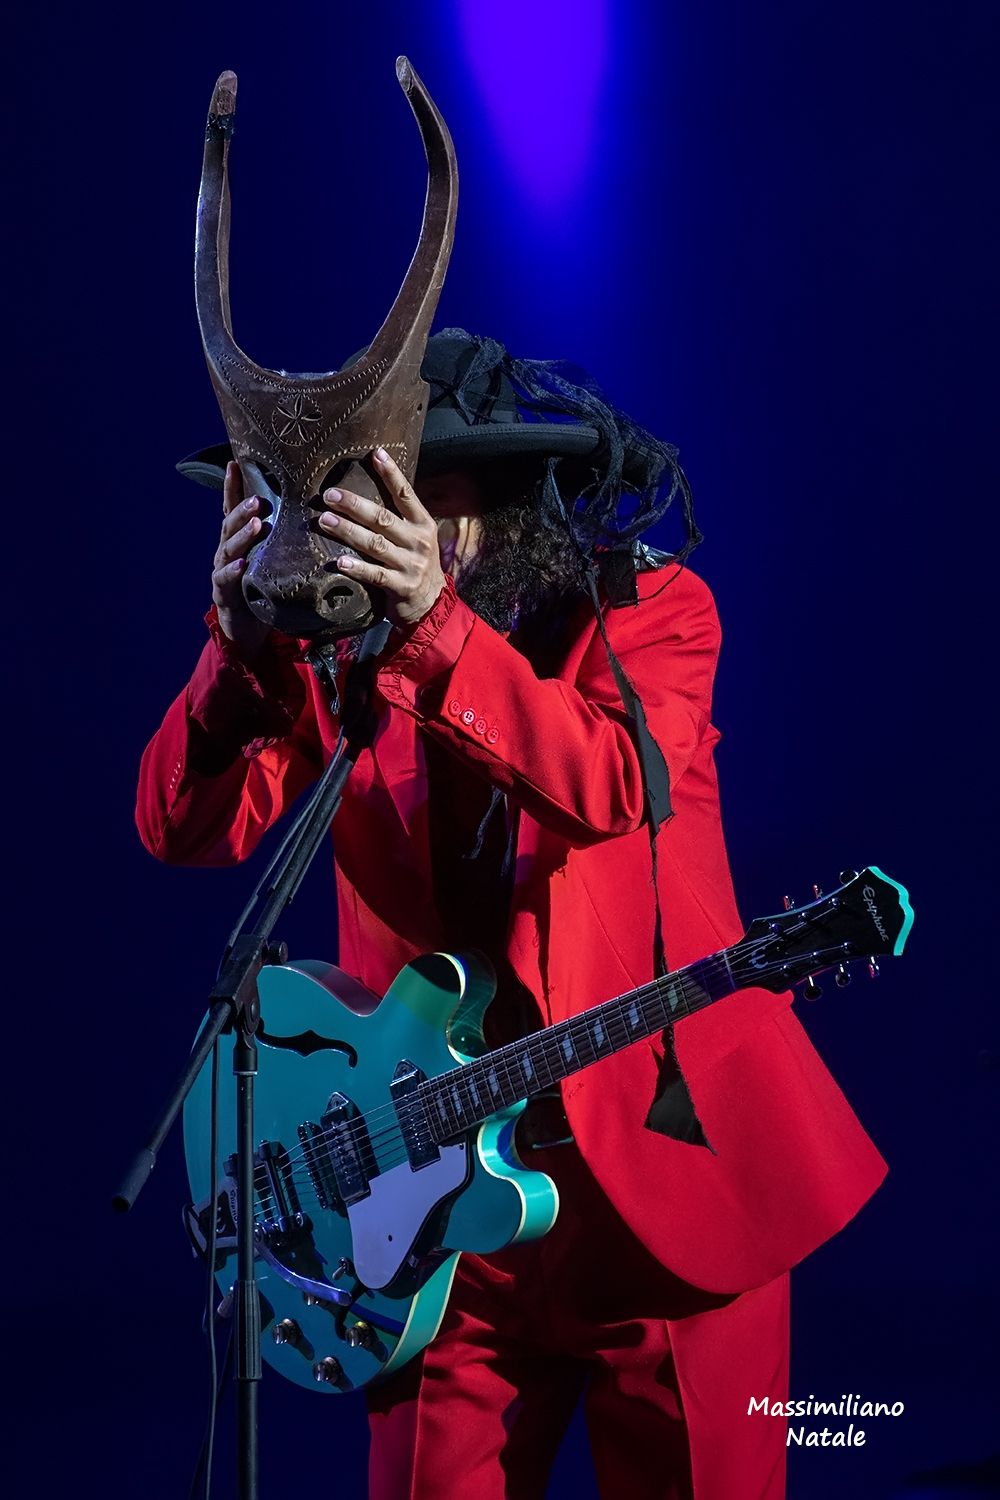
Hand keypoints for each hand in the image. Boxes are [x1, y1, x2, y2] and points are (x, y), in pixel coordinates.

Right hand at [212, 461, 270, 658]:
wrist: (248, 632)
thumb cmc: (264, 592)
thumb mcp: (275, 563)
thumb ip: (286, 541)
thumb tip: (316, 516)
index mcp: (240, 542)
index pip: (234, 510)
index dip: (233, 487)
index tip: (235, 463)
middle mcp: (228, 553)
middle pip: (231, 525)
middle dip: (243, 510)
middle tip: (258, 498)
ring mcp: (223, 572)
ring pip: (229, 549)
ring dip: (242, 535)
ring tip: (256, 523)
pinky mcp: (224, 595)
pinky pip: (225, 580)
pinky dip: (233, 571)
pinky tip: (242, 564)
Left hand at [318, 448, 447, 626]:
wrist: (433, 604)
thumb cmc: (416, 565)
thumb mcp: (416, 538)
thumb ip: (398, 518)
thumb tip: (367, 491)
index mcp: (422, 524)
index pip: (406, 494)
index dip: (391, 474)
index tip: (375, 454)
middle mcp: (418, 541)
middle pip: (383, 518)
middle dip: (354, 504)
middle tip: (330, 494)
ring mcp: (411, 565)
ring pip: (375, 544)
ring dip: (348, 531)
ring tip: (325, 520)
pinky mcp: (401, 587)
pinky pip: (375, 575)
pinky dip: (356, 568)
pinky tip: (339, 562)